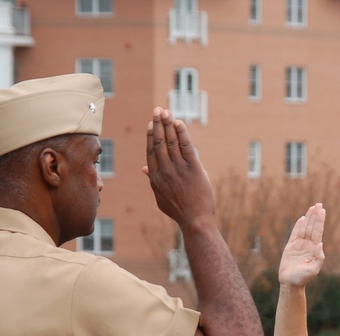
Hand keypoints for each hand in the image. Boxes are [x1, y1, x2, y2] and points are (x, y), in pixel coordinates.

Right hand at [143, 107, 214, 226]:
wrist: (195, 220)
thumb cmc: (179, 210)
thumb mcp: (160, 197)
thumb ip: (152, 180)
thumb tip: (144, 168)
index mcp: (155, 178)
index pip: (151, 151)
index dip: (151, 135)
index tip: (151, 123)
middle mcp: (165, 171)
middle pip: (159, 142)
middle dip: (158, 124)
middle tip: (158, 110)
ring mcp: (179, 169)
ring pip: (171, 142)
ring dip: (168, 124)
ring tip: (166, 111)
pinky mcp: (194, 169)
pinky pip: (186, 147)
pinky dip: (182, 133)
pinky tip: (179, 123)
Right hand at [279, 203, 324, 287]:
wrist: (291, 284)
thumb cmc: (303, 279)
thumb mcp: (314, 270)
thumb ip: (319, 258)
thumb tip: (320, 243)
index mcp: (314, 249)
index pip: (317, 232)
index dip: (319, 221)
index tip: (322, 210)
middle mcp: (308, 245)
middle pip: (312, 227)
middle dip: (315, 216)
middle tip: (319, 204)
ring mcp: (299, 245)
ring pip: (304, 228)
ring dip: (308, 218)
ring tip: (312, 207)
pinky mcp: (290, 247)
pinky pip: (295, 234)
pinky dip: (298, 226)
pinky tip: (302, 218)